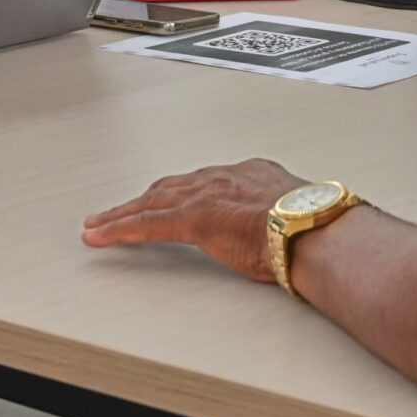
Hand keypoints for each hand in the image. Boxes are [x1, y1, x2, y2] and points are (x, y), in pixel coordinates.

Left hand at [82, 158, 315, 282]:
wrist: (317, 230)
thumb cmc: (318, 229)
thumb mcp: (297, 218)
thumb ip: (280, 223)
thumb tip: (285, 242)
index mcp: (252, 174)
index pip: (203, 183)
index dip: (179, 193)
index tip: (168, 200)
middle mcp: (225, 177)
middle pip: (171, 188)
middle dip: (142, 200)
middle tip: (118, 212)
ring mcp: (208, 195)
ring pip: (151, 202)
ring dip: (122, 214)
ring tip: (99, 225)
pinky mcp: (194, 218)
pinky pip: (147, 224)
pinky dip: (120, 229)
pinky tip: (100, 237)